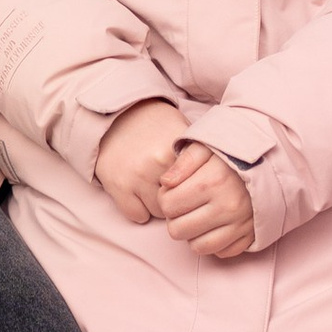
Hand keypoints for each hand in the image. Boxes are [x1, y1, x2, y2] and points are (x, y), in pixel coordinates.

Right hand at [97, 97, 187, 226]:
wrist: (115, 115)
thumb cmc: (154, 125)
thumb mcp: (181, 130)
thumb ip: (198, 157)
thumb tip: (217, 184)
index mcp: (176, 148)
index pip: (197, 185)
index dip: (195, 187)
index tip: (192, 183)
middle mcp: (157, 162)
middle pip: (180, 201)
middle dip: (178, 198)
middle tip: (172, 187)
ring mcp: (135, 175)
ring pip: (159, 212)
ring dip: (159, 205)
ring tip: (155, 188)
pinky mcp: (117, 185)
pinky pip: (137, 215)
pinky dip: (138, 209)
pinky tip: (138, 194)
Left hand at [158, 145, 258, 261]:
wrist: (276, 162)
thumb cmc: (236, 153)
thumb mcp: (208, 145)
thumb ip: (184, 161)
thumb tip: (165, 183)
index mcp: (212, 182)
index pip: (167, 205)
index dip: (164, 198)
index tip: (172, 191)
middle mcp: (226, 207)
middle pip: (178, 230)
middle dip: (175, 218)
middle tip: (183, 205)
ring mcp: (239, 225)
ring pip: (197, 247)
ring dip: (192, 234)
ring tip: (197, 216)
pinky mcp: (250, 236)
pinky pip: (221, 252)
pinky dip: (213, 243)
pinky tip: (214, 225)